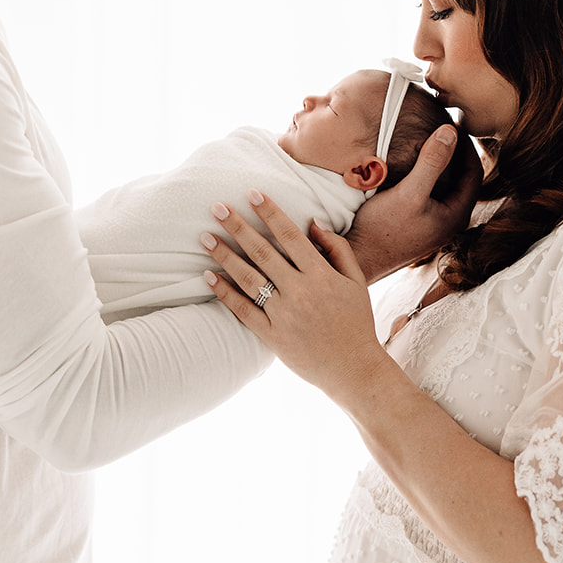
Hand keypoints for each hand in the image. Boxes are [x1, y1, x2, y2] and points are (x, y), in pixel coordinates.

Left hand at [202, 192, 387, 402]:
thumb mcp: (356, 281)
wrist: (355, 369)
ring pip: (248, 278)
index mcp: (322, 275)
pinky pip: (243, 310)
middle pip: (263, 252)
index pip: (291, 236)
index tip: (252, 193)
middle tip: (217, 207)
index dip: (270, 213)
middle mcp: (301, 292)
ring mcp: (284, 315)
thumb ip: (337, 248)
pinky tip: (208, 275)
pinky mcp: (272, 336)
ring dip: (224, 255)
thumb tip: (312, 221)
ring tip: (205, 237)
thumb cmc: (357, 322)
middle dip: (238, 227)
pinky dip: (224, 292)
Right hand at [347, 125, 481, 281]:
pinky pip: (430, 192)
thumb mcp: (409, 192)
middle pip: (462, 178)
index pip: (474, 171)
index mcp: (457, 215)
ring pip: (445, 185)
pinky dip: (426, 174)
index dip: (466, 145)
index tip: (453, 123)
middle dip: (454, 152)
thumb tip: (451, 130)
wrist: (359, 258)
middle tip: (442, 127)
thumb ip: (431, 162)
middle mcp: (450, 221)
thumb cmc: (382, 229)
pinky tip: (411, 163)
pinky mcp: (419, 222)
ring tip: (427, 139)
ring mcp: (434, 223)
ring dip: (439, 163)